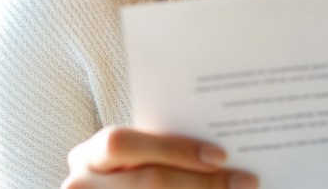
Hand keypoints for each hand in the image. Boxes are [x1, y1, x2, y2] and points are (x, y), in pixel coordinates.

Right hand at [63, 126, 258, 187]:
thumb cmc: (132, 179)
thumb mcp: (139, 165)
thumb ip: (164, 155)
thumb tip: (223, 154)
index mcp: (90, 157)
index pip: (122, 143)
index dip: (172, 149)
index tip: (220, 156)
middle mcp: (82, 186)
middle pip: (147, 181)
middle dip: (201, 183)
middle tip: (245, 181)